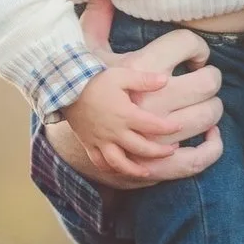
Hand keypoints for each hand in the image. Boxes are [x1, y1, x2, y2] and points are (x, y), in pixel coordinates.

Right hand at [46, 0, 223, 188]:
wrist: (61, 89)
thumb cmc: (93, 78)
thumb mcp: (120, 72)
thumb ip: (144, 78)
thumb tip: (165, 78)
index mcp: (125, 112)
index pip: (154, 125)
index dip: (170, 127)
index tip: (182, 126)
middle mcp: (115, 131)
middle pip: (145, 147)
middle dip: (163, 149)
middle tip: (176, 145)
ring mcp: (103, 141)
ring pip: (126, 161)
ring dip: (144, 164)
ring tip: (157, 162)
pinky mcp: (93, 146)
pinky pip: (106, 164)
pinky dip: (120, 170)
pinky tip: (133, 170)